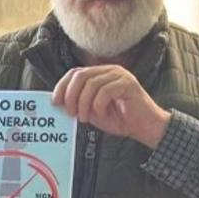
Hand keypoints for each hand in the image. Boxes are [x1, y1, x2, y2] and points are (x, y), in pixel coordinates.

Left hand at [52, 65, 171, 148]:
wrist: (143, 127)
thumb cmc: (118, 119)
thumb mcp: (91, 110)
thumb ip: (77, 103)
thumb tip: (57, 102)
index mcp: (99, 74)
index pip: (74, 73)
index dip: (62, 86)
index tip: (55, 102)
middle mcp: (109, 70)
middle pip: (80, 76)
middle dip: (70, 95)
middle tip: (70, 112)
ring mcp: (120, 75)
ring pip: (91, 84)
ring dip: (83, 104)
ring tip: (84, 117)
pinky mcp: (129, 83)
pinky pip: (105, 91)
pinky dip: (98, 105)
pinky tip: (101, 114)